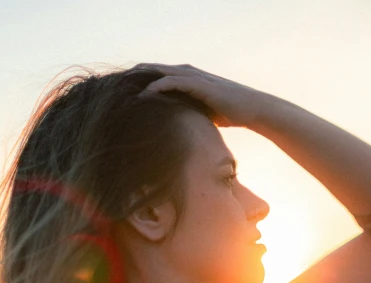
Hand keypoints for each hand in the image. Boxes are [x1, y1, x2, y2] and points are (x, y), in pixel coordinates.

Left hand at [135, 63, 268, 127]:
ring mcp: (195, 77)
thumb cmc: (232, 113)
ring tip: (124, 86)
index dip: (143, 79)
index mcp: (190, 78)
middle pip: (155, 69)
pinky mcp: (200, 84)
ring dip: (142, 77)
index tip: (127, 90)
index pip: (160, 74)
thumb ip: (190, 112)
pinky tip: (145, 94)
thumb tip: (178, 127)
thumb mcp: (205, 112)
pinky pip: (173, 82)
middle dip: (136, 75)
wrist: (253, 109)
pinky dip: (158, 86)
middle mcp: (190, 73)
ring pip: (161, 71)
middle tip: (117, 84)